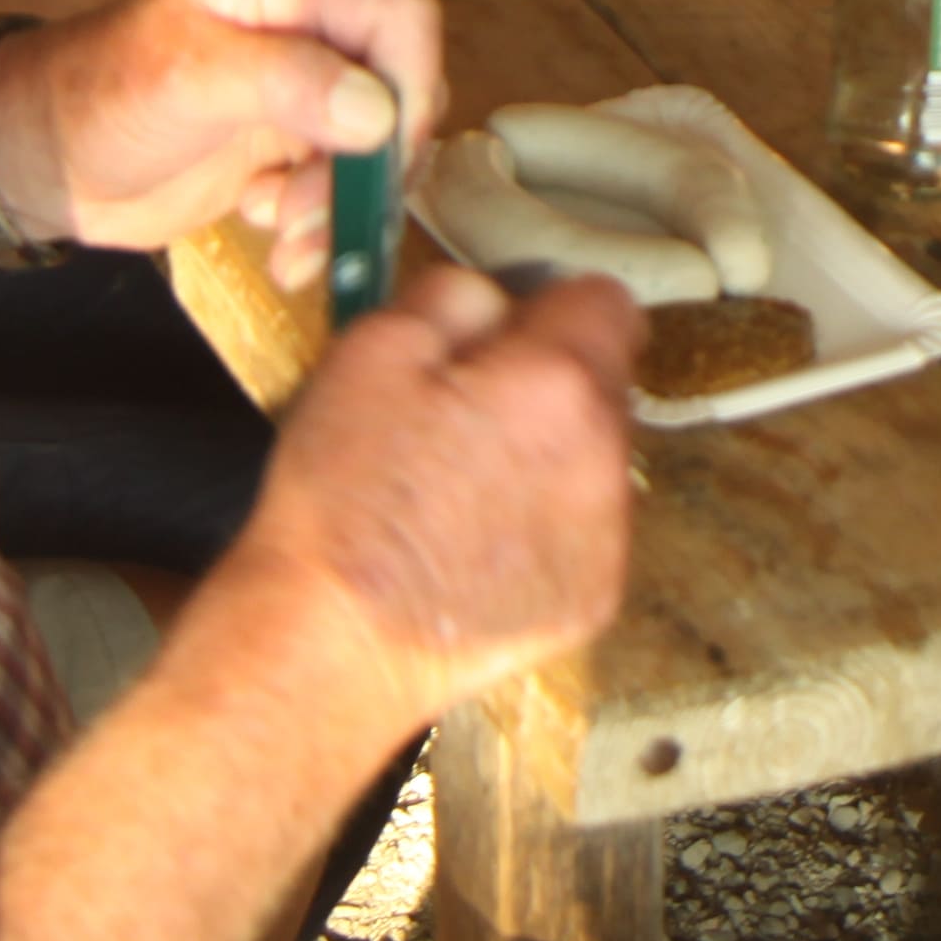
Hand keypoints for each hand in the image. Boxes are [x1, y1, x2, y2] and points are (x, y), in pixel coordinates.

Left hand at [0, 0, 443, 285]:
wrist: (46, 160)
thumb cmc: (102, 95)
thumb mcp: (188, 78)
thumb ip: (285, 81)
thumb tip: (377, 111)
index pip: (402, 15)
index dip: (411, 84)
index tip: (382, 152)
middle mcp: (310, 22)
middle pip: (403, 87)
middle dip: (374, 163)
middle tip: (315, 213)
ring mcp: (305, 85)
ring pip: (381, 145)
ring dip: (346, 205)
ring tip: (286, 237)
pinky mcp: (294, 142)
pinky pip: (347, 185)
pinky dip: (324, 224)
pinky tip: (274, 241)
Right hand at [219, 262, 641, 716]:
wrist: (332, 642)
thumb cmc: (343, 493)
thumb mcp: (373, 349)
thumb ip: (455, 298)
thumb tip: (497, 302)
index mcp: (559, 383)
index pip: (608, 302)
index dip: (550, 308)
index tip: (503, 337)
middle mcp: (606, 457)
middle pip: (604, 385)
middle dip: (548, 384)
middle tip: (462, 415)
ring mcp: (608, 538)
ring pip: (595, 459)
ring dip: (550, 456)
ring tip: (463, 489)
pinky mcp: (593, 599)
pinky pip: (585, 531)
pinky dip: (544, 526)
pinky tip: (475, 545)